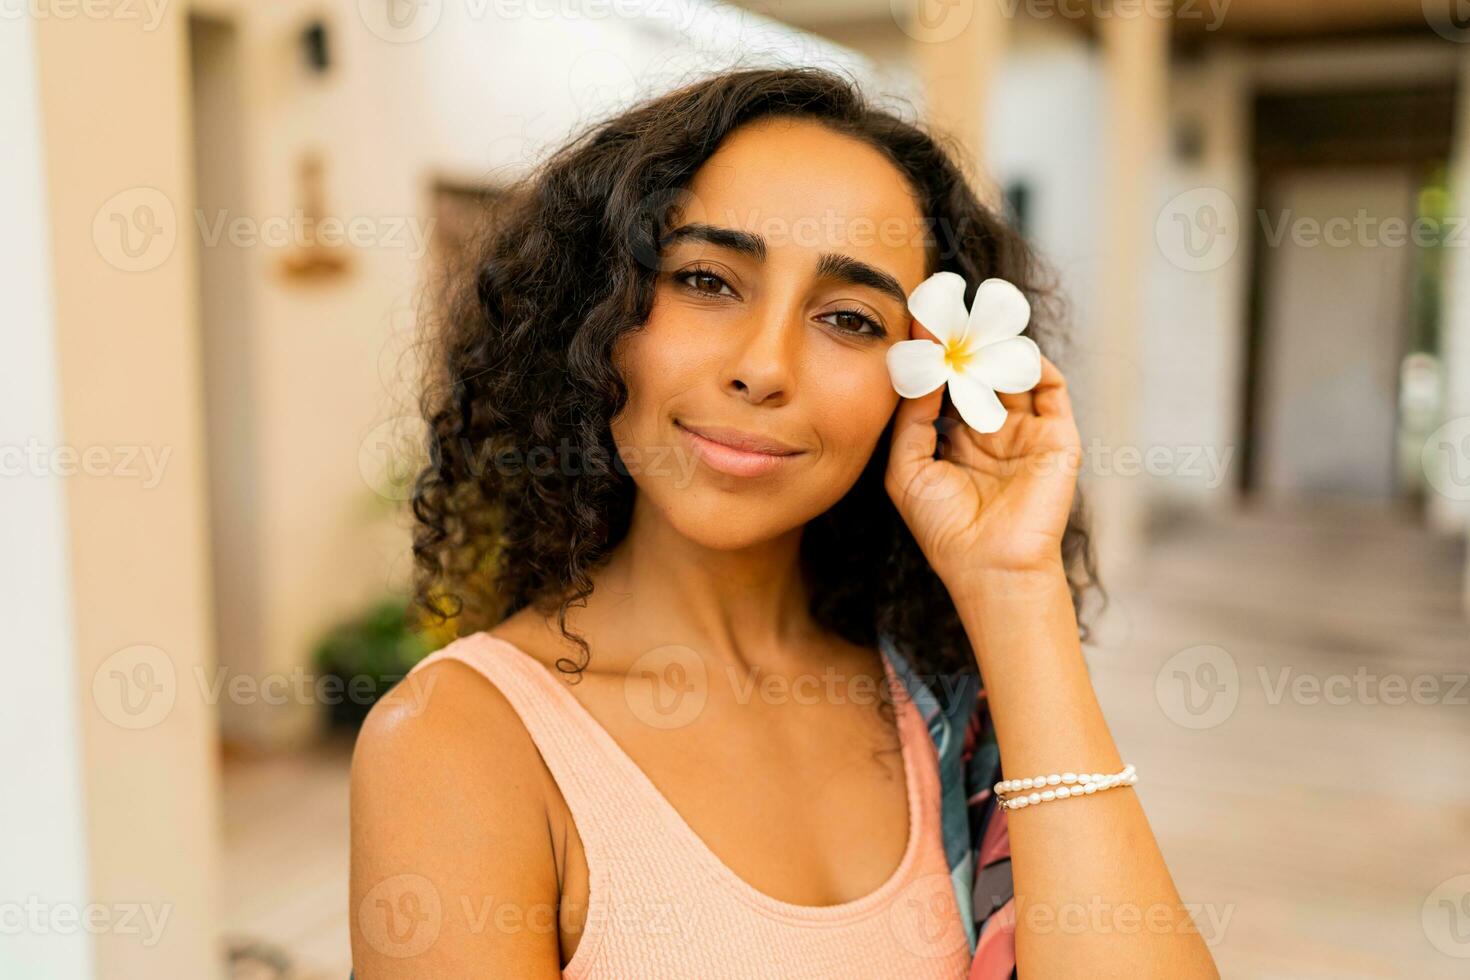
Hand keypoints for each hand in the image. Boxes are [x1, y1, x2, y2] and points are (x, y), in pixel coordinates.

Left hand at [884, 323, 1081, 586]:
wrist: (990, 566)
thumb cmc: (944, 527)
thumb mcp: (908, 467)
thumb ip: (911, 417)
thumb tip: (919, 366)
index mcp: (957, 440)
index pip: (946, 384)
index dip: (933, 354)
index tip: (917, 320)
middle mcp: (993, 431)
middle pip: (980, 371)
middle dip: (965, 341)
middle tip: (946, 308)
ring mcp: (1026, 432)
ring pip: (1014, 373)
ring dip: (996, 347)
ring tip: (974, 325)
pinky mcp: (1057, 437)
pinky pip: (1051, 388)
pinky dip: (1033, 363)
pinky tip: (1006, 354)